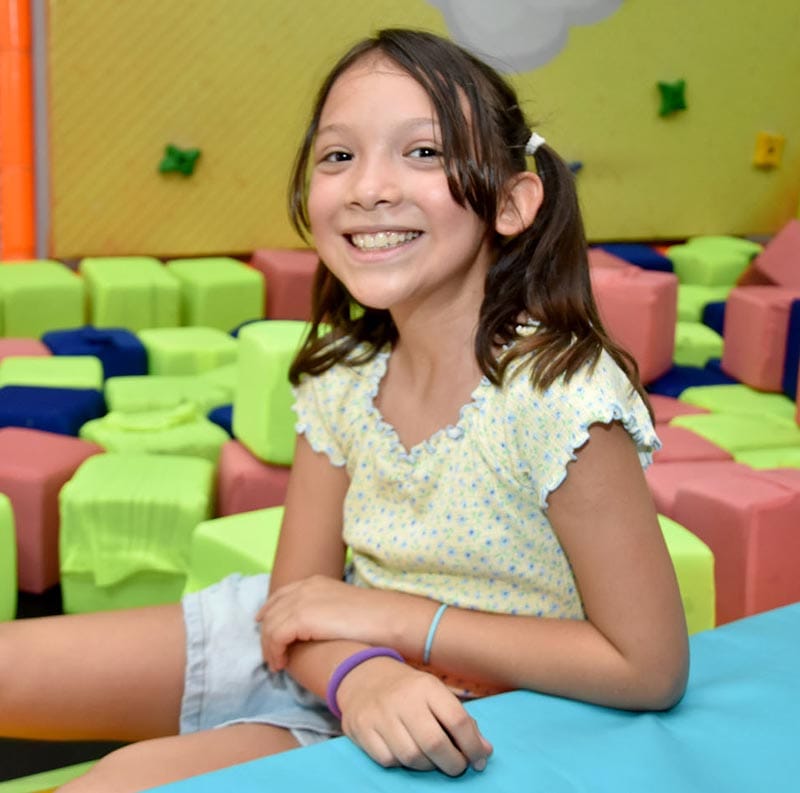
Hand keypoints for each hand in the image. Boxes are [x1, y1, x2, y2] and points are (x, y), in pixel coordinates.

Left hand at [256, 575, 388, 670]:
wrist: (384, 619)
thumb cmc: (372, 618)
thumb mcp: (343, 607)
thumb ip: (325, 611)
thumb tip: (318, 627)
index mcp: (315, 582)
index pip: (281, 594)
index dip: (269, 610)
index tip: (262, 625)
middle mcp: (304, 588)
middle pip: (271, 610)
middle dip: (266, 633)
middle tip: (270, 655)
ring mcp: (301, 601)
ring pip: (270, 626)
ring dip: (269, 648)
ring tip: (277, 665)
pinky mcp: (300, 618)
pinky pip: (275, 637)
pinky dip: (274, 652)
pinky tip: (281, 664)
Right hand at [336, 656, 492, 775]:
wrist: (363, 677)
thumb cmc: (409, 691)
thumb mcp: (435, 693)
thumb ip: (460, 720)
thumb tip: (484, 751)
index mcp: (427, 686)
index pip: (457, 719)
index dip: (473, 746)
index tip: (479, 760)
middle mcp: (403, 698)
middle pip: (434, 743)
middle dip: (453, 763)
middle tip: (458, 766)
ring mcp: (380, 714)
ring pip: (411, 757)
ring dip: (428, 766)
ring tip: (433, 759)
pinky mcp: (362, 729)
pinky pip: (388, 760)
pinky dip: (402, 764)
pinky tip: (407, 753)